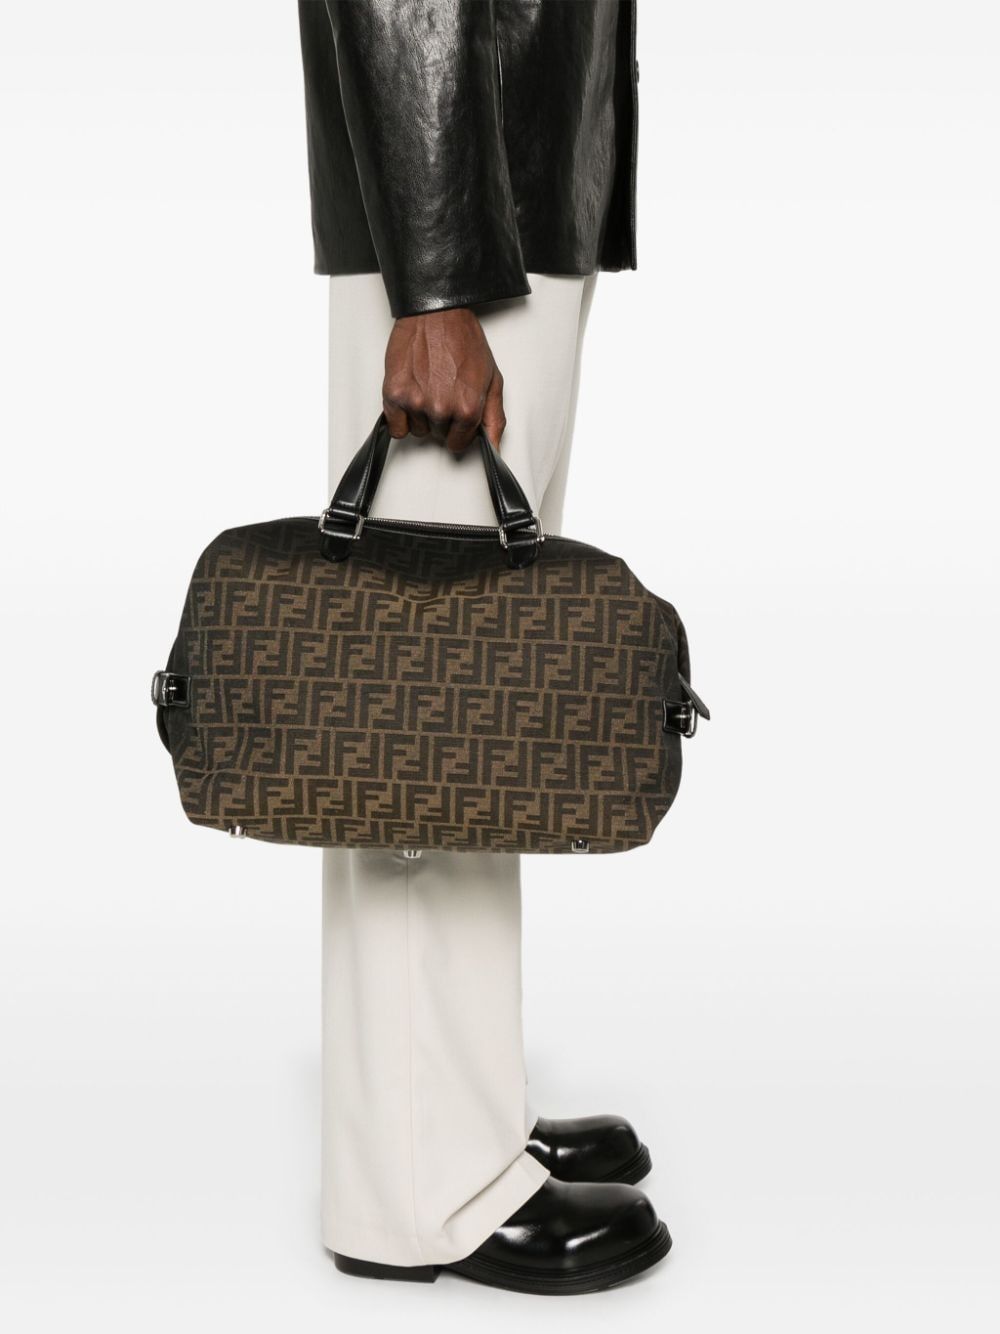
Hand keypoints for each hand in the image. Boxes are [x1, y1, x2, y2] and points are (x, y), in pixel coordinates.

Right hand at [382, 307, 505, 453]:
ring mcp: (415, 402)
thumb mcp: (492, 379)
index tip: (456, 413)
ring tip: (427, 385)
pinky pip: (396, 427)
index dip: (458, 429)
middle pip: (438, 436)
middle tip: (443, 389)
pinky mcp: (394, 394)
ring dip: (421, 415)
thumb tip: (494, 450)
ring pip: (417, 430)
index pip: (458, 444)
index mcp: (467, 409)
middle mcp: (441, 409)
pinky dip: (401, 417)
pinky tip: (411, 395)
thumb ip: (494, 419)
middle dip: (441, 419)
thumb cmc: (463, 340)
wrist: (436, 312)